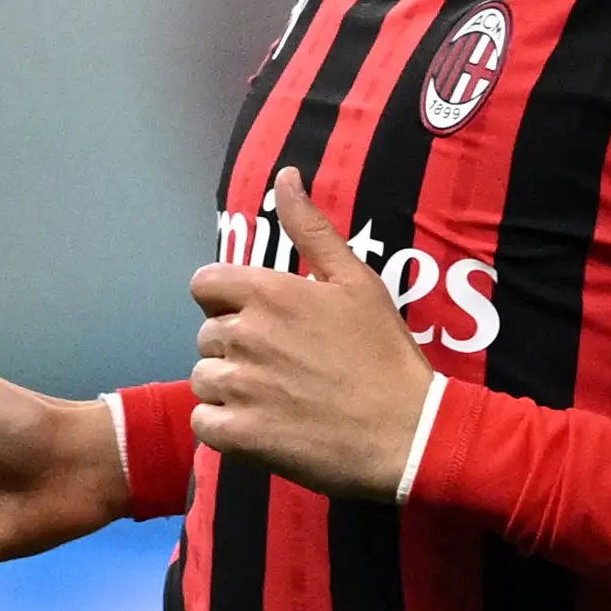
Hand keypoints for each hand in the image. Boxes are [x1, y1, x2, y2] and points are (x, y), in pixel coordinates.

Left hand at [189, 169, 438, 499]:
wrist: (407, 432)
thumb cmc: (385, 354)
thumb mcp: (357, 280)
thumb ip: (312, 229)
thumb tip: (286, 175)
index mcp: (268, 293)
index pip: (204, 285)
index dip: (226, 301)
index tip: (258, 319)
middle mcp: (245, 334)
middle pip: (206, 335)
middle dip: (234, 347)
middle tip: (282, 365)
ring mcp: (239, 387)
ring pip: (203, 380)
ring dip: (229, 389)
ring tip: (275, 398)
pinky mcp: (238, 435)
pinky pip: (205, 423)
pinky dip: (225, 427)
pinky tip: (262, 426)